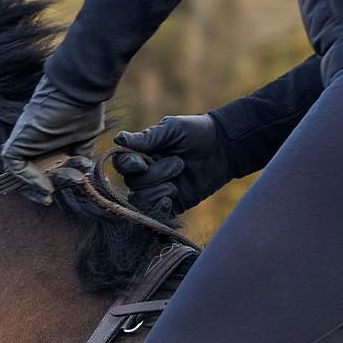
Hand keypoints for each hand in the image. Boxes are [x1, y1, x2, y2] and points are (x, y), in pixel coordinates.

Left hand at [1, 78, 105, 203]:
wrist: (79, 93)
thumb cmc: (84, 110)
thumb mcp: (84, 138)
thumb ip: (78, 155)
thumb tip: (81, 172)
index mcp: (47, 141)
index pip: (40, 169)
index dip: (48, 184)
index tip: (58, 194)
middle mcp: (32, 142)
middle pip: (32, 175)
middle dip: (51, 185)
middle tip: (72, 183)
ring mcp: (23, 141)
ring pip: (23, 174)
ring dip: (46, 183)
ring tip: (70, 177)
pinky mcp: (17, 141)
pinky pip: (14, 167)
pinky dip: (28, 180)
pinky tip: (47, 185)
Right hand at [111, 113, 233, 217]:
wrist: (225, 148)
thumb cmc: (197, 132)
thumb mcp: (172, 129)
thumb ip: (147, 137)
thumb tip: (118, 139)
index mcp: (144, 153)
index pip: (122, 164)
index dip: (128, 166)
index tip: (142, 163)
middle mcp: (147, 172)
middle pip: (132, 183)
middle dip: (154, 175)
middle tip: (179, 163)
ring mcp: (159, 189)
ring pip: (141, 199)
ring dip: (158, 190)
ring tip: (177, 180)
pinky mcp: (172, 203)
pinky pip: (155, 213)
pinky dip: (159, 207)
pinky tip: (171, 198)